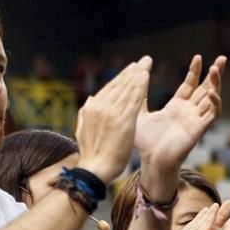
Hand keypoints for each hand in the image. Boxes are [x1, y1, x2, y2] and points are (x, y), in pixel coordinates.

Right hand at [75, 57, 149, 183]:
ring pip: (127, 89)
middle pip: (119, 85)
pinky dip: (139, 87)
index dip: (122, 77)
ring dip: (138, 75)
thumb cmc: (91, 154)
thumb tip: (90, 99)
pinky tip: (145, 77)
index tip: (132, 69)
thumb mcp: (82, 130)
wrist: (94, 169)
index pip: (109, 88)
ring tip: (147, 64)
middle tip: (144, 60)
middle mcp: (99, 107)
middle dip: (133, 71)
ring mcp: (111, 113)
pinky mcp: (123, 121)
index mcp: (90, 108)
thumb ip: (86, 113)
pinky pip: (133, 100)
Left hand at [134, 55, 224, 173]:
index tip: (197, 57)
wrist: (150, 161)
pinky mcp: (199, 129)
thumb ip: (140, 95)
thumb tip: (136, 76)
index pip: (190, 85)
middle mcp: (189, 112)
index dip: (195, 71)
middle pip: (206, 88)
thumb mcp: (139, 113)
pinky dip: (215, 103)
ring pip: (212, 98)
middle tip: (222, 58)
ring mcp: (196, 120)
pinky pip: (212, 114)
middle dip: (214, 74)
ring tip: (216, 68)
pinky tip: (212, 92)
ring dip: (216, 84)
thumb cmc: (144, 142)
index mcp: (176, 107)